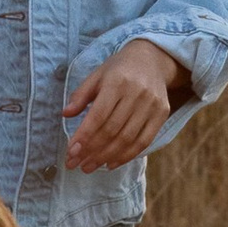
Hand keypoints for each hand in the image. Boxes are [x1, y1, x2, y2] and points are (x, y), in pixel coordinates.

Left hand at [62, 38, 185, 172]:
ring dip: (106, 157)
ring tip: (89, 167)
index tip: (71, 152)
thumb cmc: (119, 69)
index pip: (98, 115)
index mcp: (117, 82)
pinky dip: (126, 156)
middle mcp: (136, 94)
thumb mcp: (97, 76)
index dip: (84, 136)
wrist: (152, 59)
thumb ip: (81, 95)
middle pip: (112, 130)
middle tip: (75, 164)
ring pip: (127, 139)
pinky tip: (110, 163)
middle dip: (91, 151)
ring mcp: (151, 105)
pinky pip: (144, 141)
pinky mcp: (162, 114)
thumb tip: (65, 115)